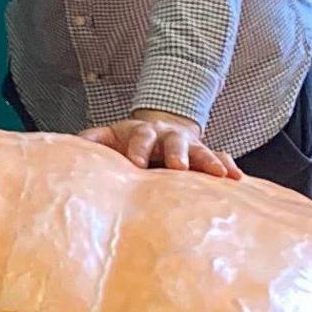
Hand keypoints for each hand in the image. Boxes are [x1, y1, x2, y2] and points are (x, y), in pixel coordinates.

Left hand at [77, 109, 243, 179]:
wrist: (157, 131)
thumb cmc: (128, 142)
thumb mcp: (109, 137)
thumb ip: (93, 141)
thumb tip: (73, 146)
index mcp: (143, 132)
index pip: (140, 137)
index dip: (138, 149)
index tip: (136, 164)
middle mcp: (168, 136)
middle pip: (175, 141)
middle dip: (178, 154)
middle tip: (179, 168)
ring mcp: (189, 145)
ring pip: (201, 150)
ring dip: (210, 162)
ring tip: (220, 175)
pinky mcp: (204, 155)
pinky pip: (220, 158)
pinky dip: (228, 166)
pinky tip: (238, 179)